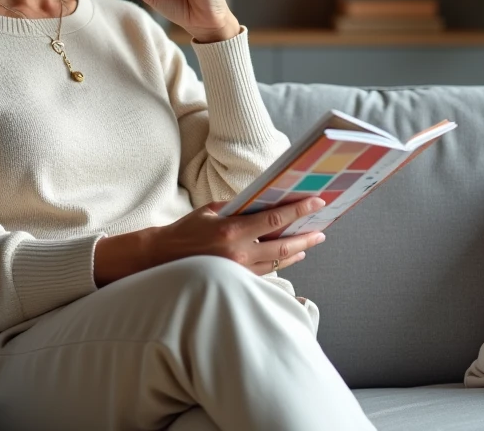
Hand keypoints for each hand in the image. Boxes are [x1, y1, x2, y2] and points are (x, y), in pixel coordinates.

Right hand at [144, 196, 328, 275]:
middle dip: (305, 237)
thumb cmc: (186, 231)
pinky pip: (265, 272)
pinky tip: (289, 256)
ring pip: (277, 262)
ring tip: (310, 243)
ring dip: (297, 252)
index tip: (316, 202)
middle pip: (282, 245)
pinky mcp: (236, 281)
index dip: (299, 211)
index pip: (274, 219)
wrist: (162, 258)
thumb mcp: (211, 211)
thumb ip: (238, 208)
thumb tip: (264, 202)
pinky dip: (280, 262)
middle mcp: (238, 253)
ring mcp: (238, 271)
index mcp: (232, 231)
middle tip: (321, 231)